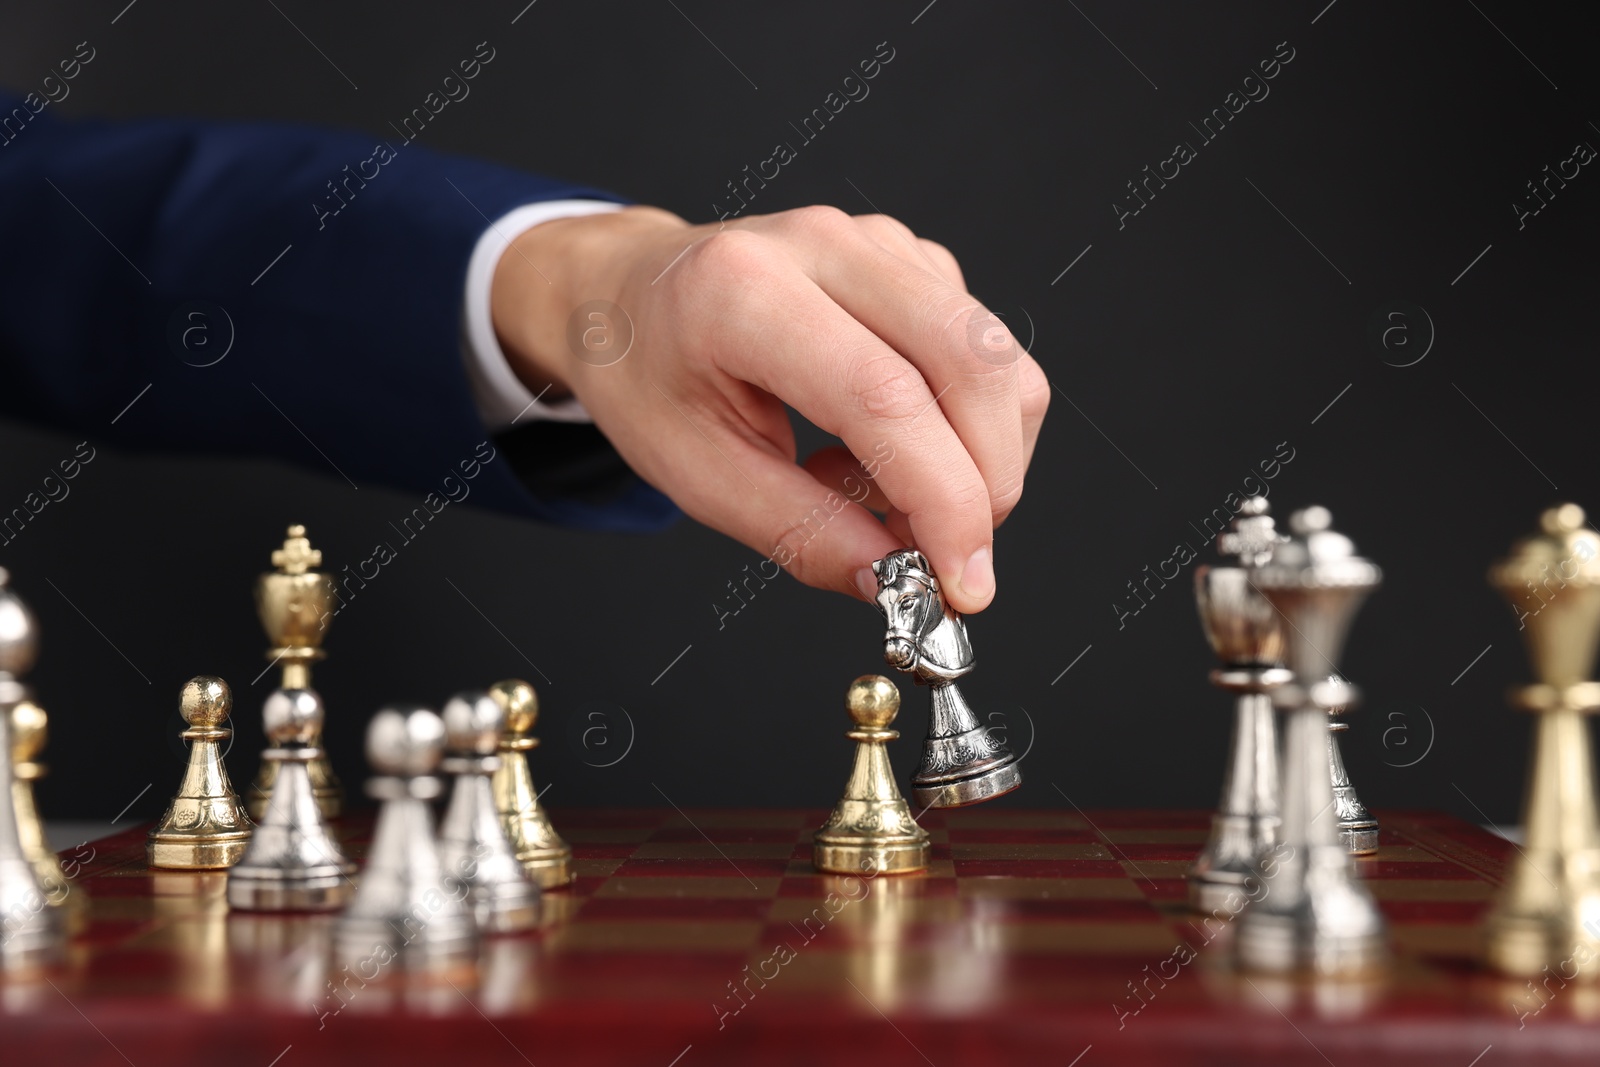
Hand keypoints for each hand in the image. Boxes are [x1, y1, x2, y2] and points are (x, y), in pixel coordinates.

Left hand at [490, 205, 1048, 613]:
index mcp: (747, 291)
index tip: (961, 581)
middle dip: (985, 483)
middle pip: (970, 363)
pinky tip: (880, 441)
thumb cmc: (649, 375)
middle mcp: (826, 247)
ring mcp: (879, 244)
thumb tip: (895, 581)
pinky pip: (986, 352)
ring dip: (975, 457)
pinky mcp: (914, 259)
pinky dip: (962, 424)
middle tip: (940, 557)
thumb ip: (800, 533)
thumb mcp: (697, 476)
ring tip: (874, 490)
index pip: (885, 396)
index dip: (943, 498)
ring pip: (996, 359)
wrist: (627, 291)